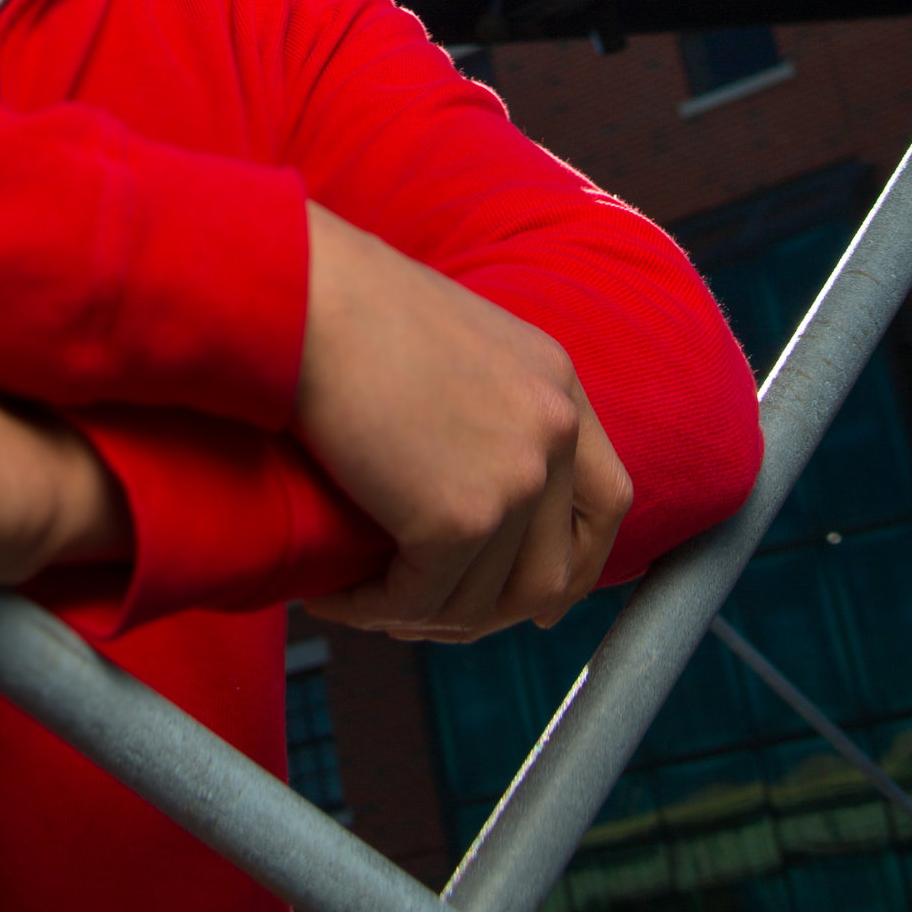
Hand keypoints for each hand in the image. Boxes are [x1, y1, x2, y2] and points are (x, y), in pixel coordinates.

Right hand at [294, 203, 631, 641]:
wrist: (305, 294)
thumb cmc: (348, 302)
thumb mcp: (452, 343)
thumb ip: (487, 407)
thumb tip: (470, 485)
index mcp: (555, 379)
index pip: (606, 501)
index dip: (578, 563)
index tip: (543, 601)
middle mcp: (552, 428)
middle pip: (551, 572)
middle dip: (490, 612)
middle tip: (427, 615)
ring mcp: (514, 477)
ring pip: (481, 602)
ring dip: (419, 616)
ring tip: (361, 599)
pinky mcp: (457, 518)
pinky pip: (418, 600)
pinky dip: (372, 610)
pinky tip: (333, 597)